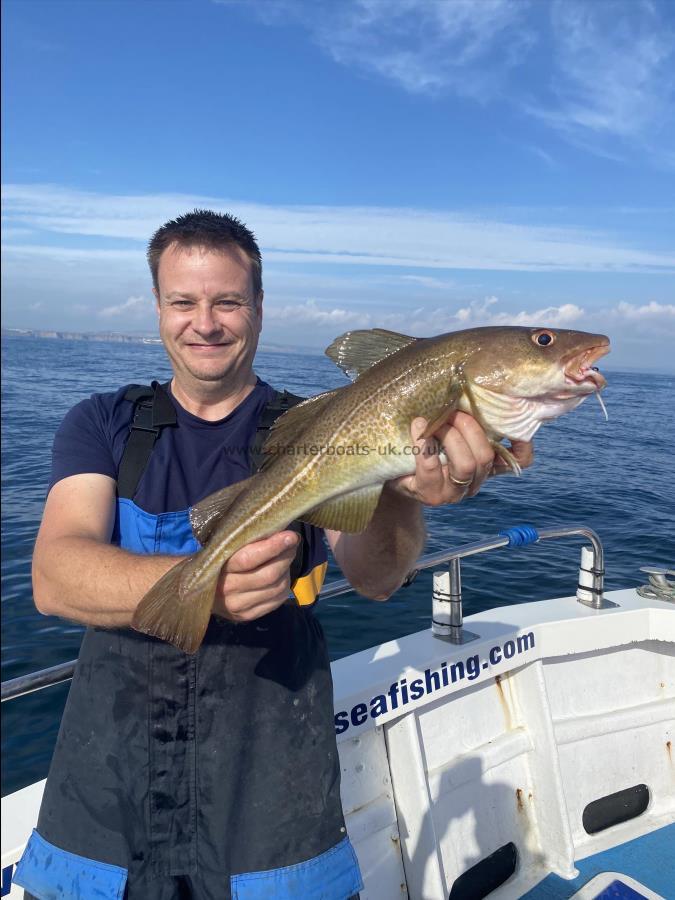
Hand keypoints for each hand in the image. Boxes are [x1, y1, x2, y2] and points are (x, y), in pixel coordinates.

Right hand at [212, 531, 299, 621]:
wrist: (195, 590)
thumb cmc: (212, 561)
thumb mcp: (221, 547)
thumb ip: (242, 540)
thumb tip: (275, 528)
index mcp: (218, 568)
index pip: (249, 559)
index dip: (273, 547)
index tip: (290, 535)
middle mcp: (227, 590)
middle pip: (268, 574)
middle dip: (286, 556)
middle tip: (291, 542)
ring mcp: (238, 606)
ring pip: (276, 587)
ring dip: (287, 569)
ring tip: (285, 557)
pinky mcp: (247, 615)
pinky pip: (277, 600)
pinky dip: (284, 585)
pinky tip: (281, 575)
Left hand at [391, 413, 532, 504]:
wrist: (394, 469)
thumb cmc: (426, 443)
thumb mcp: (450, 429)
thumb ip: (465, 417)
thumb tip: (469, 382)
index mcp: (486, 465)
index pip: (518, 461)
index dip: (522, 445)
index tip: (514, 424)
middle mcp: (475, 481)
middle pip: (486, 457)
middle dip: (469, 428)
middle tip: (452, 411)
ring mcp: (455, 492)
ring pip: (466, 465)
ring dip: (449, 436)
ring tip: (432, 422)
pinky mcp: (431, 495)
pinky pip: (432, 469)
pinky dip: (425, 445)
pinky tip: (417, 427)